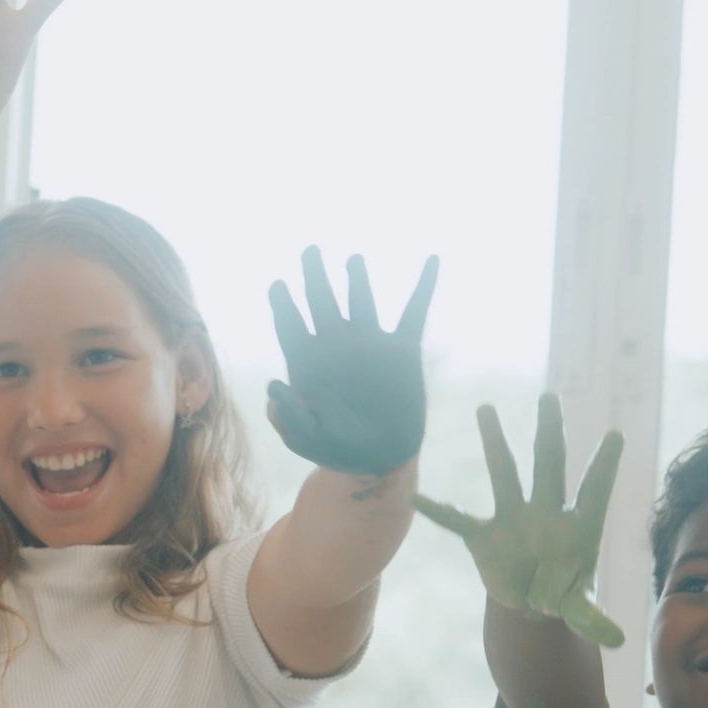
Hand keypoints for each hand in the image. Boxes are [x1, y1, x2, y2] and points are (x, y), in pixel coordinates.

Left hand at [267, 247, 435, 474]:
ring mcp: (369, 346)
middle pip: (321, 303)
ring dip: (356, 279)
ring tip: (352, 259)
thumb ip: (287, 416)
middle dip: (314, 276)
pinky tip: (432, 260)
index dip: (282, 305)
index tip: (278, 285)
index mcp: (309, 363)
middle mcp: (337, 347)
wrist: (376, 457)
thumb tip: (275, 385)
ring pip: (361, 301)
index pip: (291, 326)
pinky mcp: (401, 352)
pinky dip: (424, 287)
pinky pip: (414, 313)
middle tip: (309, 250)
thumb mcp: (304, 438)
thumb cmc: (333, 448)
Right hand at [415, 395, 625, 647]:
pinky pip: (457, 521)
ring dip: (495, 442)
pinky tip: (417, 499)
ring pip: (503, 473)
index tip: (616, 435)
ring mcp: (514, 518)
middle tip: (550, 398)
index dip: (604, 466)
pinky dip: (437, 511)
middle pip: (549, 464)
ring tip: (487, 408)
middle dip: (550, 432)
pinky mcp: (484, 536)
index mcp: (579, 525)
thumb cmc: (563, 594)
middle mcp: (547, 511)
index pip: (593, 490)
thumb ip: (592, 617)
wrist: (531, 602)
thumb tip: (617, 640)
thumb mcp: (577, 606)